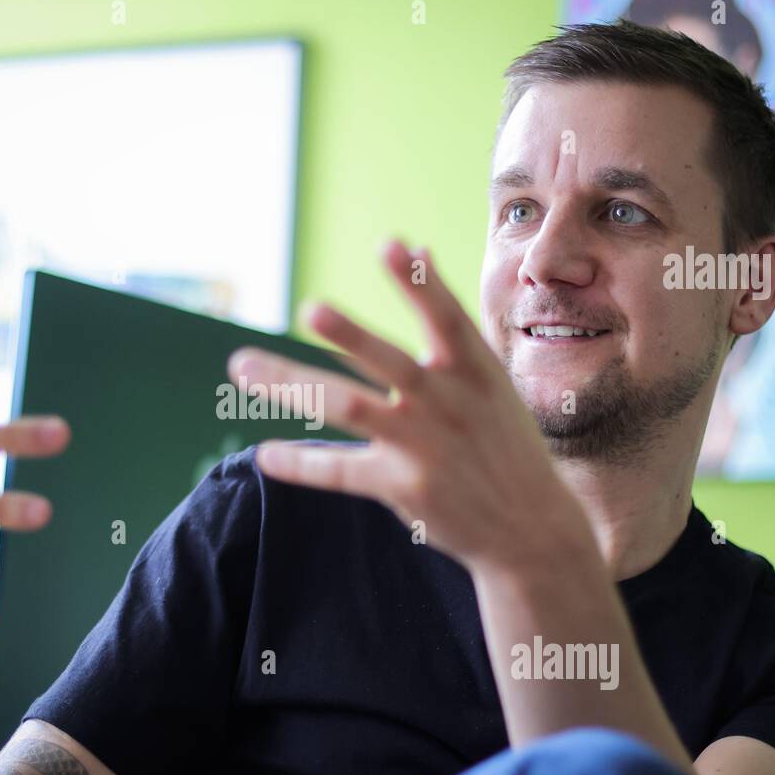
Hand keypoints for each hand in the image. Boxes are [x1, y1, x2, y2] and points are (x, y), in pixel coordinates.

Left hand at [226, 239, 592, 575]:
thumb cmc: (502, 441)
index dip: (420, 283)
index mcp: (474, 371)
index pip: (446, 318)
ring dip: (294, 386)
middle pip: (389, 362)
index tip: (391, 245)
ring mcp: (424, 446)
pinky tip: (266, 454)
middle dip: (351, 335)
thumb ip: (447, 318)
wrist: (530, 528)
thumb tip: (418, 245)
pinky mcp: (404, 488)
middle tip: (310, 309)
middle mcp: (448, 404)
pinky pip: (341, 471)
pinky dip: (302, 464)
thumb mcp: (489, 377)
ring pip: (350, 408)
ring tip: (244, 368)